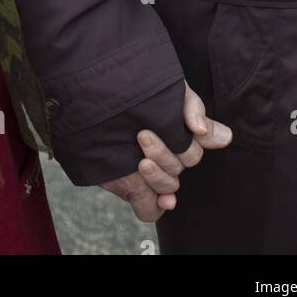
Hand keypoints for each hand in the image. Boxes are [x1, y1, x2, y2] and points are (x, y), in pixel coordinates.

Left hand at [98, 82, 231, 221]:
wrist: (88, 97)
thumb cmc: (128, 87)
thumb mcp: (162, 87)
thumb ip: (189, 105)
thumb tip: (202, 130)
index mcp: (176, 128)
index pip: (203, 137)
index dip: (208, 137)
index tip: (196, 131)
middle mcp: (166, 151)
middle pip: (183, 163)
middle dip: (165, 152)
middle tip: (143, 136)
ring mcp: (150, 171)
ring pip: (170, 186)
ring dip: (160, 177)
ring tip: (141, 162)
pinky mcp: (131, 188)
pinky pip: (150, 209)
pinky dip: (159, 205)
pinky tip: (163, 199)